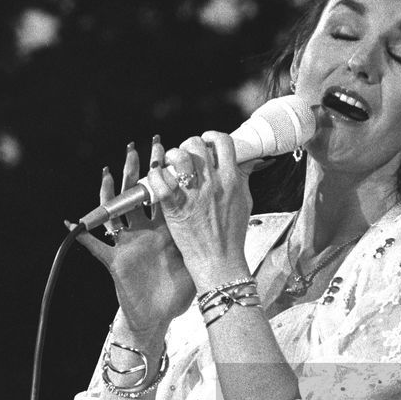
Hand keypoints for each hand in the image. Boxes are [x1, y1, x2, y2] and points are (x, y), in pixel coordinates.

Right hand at [68, 138, 196, 337]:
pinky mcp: (116, 261)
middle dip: (138, 172)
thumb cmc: (176, 292)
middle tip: (137, 147)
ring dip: (112, 193)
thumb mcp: (193, 264)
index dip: (165, 174)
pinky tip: (72, 223)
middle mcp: (146, 233)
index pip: (165, 195)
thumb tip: (228, 218)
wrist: (159, 316)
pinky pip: (95, 247)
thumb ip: (206, 242)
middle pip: (140, 196)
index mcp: (166, 231)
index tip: (168, 150)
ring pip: (117, 212)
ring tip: (109, 171)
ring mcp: (129, 244)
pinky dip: (83, 237)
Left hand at [143, 133, 252, 290]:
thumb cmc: (232, 236)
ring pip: (178, 157)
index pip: (223, 142)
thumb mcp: (245, 202)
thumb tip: (245, 162)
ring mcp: (193, 195)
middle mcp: (212, 184)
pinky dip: (155, 174)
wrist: (220, 262)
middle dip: (189, 145)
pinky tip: (157, 176)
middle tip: (186, 155)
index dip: (212, 137)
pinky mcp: (175, 207)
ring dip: (171, 156)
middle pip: (197, 145)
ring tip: (170, 164)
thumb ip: (242, 179)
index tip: (207, 141)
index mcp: (231, 181)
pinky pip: (160, 180)